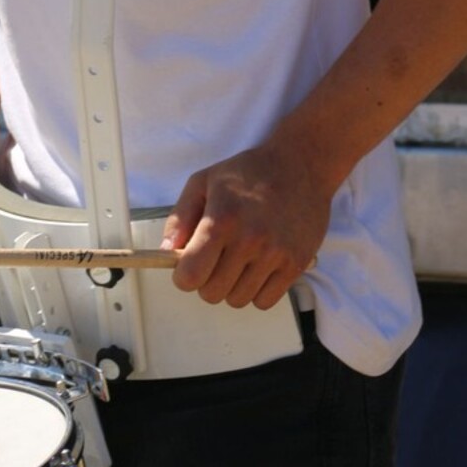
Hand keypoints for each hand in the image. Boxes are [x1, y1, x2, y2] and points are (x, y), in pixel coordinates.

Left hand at [160, 142, 329, 309]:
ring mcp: (275, 255)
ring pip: (238, 300)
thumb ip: (180, 217)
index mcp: (222, 219)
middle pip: (212, 293)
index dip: (183, 276)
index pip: (191, 276)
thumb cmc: (248, 172)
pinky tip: (257, 268)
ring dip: (232, 286)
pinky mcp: (297, 264)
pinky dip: (256, 291)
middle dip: (207, 280)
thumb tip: (166, 252)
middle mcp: (249, 241)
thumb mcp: (204, 181)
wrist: (300, 164)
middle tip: (215, 259)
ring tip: (238, 260)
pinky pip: (265, 301)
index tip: (188, 265)